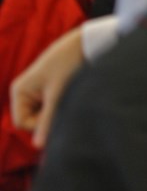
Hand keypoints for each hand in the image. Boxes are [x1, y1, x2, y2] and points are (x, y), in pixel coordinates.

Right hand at [10, 28, 83, 147]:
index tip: (57, 113)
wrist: (83, 44)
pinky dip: (60, 106)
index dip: (38, 125)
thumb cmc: (67, 64)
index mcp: (19, 91)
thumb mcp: (57, 94)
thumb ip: (47, 120)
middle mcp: (24, 92)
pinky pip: (50, 108)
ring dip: (56, 111)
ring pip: (42, 115)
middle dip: (48, 117)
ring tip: (68, 96)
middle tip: (65, 102)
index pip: (21, 123)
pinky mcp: (47, 91)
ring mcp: (35, 91)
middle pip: (31, 121)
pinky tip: (69, 94)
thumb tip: (39, 146)